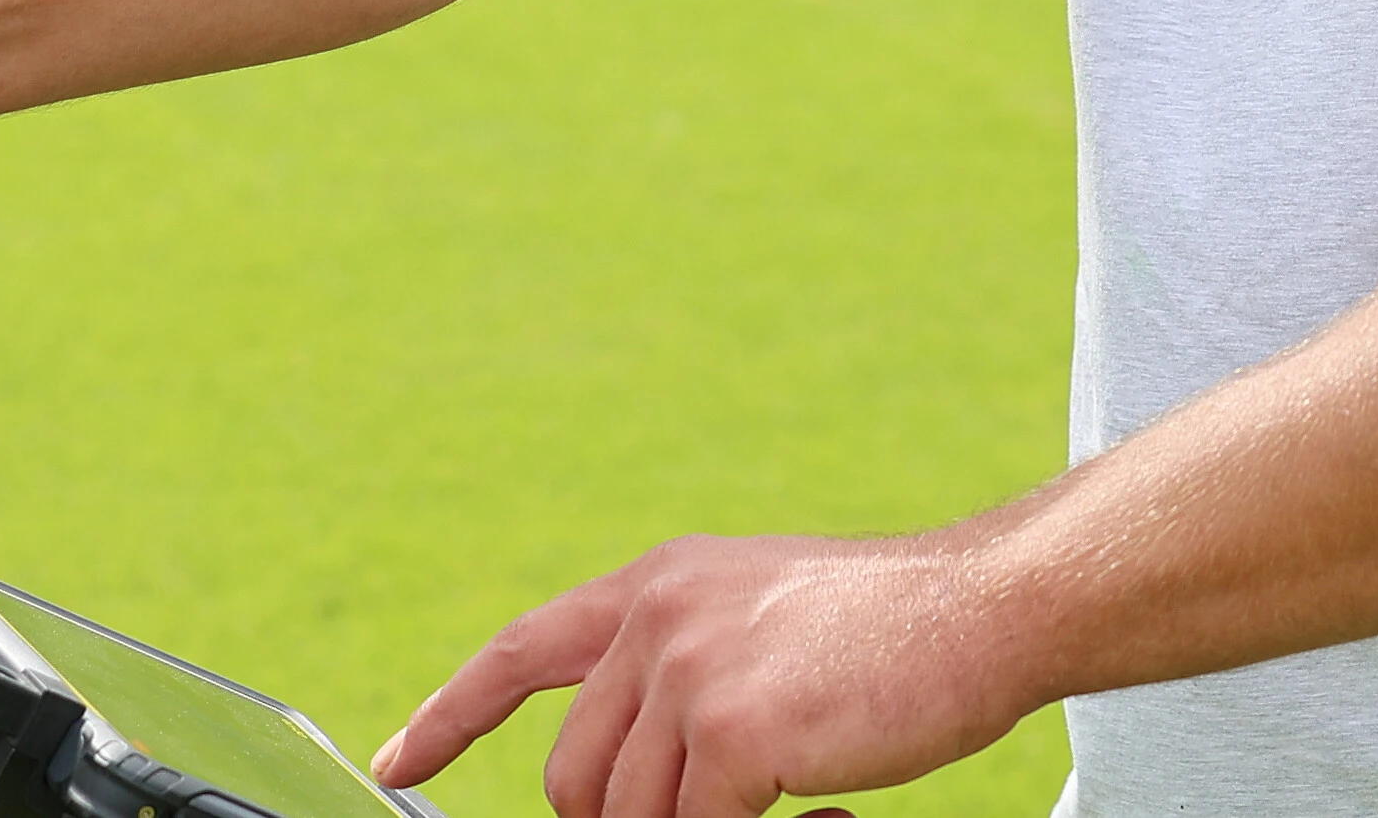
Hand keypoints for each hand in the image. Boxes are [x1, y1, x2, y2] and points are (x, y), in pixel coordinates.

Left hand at [374, 531, 1029, 817]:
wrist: (980, 608)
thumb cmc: (889, 630)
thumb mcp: (758, 616)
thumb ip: (681, 664)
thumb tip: (625, 768)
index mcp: (660, 584)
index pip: (525, 649)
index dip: (454, 710)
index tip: (398, 756)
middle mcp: (657, 618)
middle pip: (576, 777)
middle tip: (718, 815)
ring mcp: (688, 671)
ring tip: (785, 799)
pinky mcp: (731, 731)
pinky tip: (821, 802)